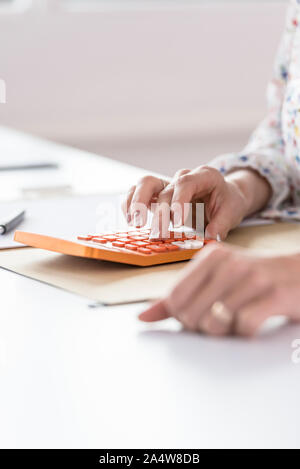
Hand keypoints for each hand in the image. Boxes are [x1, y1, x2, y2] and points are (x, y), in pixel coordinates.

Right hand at [122, 167, 252, 239]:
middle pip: (164, 189)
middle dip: (160, 213)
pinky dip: (130, 203)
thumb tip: (211, 237)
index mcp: (204, 176)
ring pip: (146, 184)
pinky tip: (129, 219)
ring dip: (137, 202)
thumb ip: (222, 224)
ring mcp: (168, 184)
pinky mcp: (157, 194)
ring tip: (135, 223)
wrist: (222, 196)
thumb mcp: (232, 212)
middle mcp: (183, 177)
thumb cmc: (227, 202)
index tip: (178, 222)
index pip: (186, 183)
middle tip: (158, 233)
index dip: (179, 201)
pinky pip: (137, 192)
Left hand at [139, 243, 299, 336]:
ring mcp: (252, 277)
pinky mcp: (273, 295)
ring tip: (236, 321)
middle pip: (191, 314)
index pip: (175, 298)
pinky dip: (245, 334)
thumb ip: (179, 296)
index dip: (182, 316)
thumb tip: (143, 315)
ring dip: (224, 332)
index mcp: (211, 256)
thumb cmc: (255, 279)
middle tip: (222, 320)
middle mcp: (229, 263)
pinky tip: (252, 324)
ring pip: (213, 323)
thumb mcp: (216, 278)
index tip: (198, 315)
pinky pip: (242, 327)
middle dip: (203, 327)